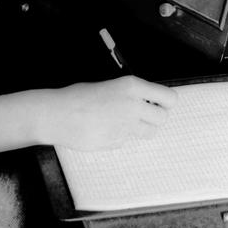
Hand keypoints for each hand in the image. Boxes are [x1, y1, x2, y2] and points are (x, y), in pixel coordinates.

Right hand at [46, 75, 178, 151]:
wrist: (58, 114)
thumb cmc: (78, 96)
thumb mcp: (108, 85)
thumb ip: (130, 93)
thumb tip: (146, 100)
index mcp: (132, 87)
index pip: (169, 97)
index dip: (166, 101)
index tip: (161, 102)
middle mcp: (133, 106)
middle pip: (163, 118)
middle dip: (156, 116)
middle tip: (144, 113)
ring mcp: (126, 127)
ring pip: (150, 132)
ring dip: (143, 128)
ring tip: (125, 121)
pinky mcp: (117, 143)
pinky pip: (128, 141)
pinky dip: (123, 137)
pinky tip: (107, 129)